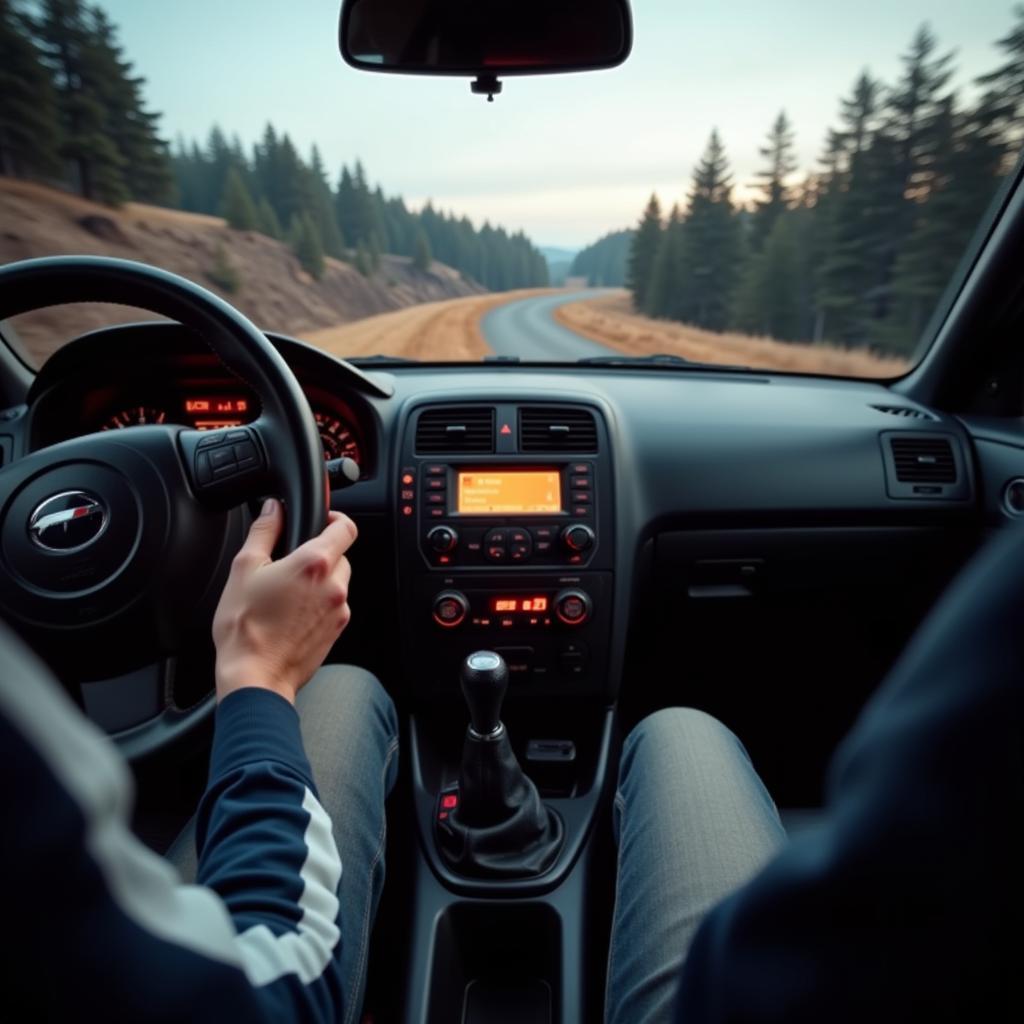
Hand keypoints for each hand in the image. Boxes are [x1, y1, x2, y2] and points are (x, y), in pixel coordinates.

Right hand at [212, 498, 356, 703]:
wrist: (255, 677)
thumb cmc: (246, 628)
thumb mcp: (244, 569)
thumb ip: (263, 532)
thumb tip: (273, 509)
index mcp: (314, 564)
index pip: (345, 527)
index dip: (334, 518)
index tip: (320, 520)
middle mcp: (334, 586)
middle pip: (341, 555)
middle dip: (320, 554)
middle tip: (290, 563)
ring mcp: (339, 611)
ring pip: (337, 582)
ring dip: (319, 581)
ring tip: (286, 593)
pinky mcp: (337, 631)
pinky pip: (333, 606)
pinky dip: (318, 604)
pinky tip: (291, 614)